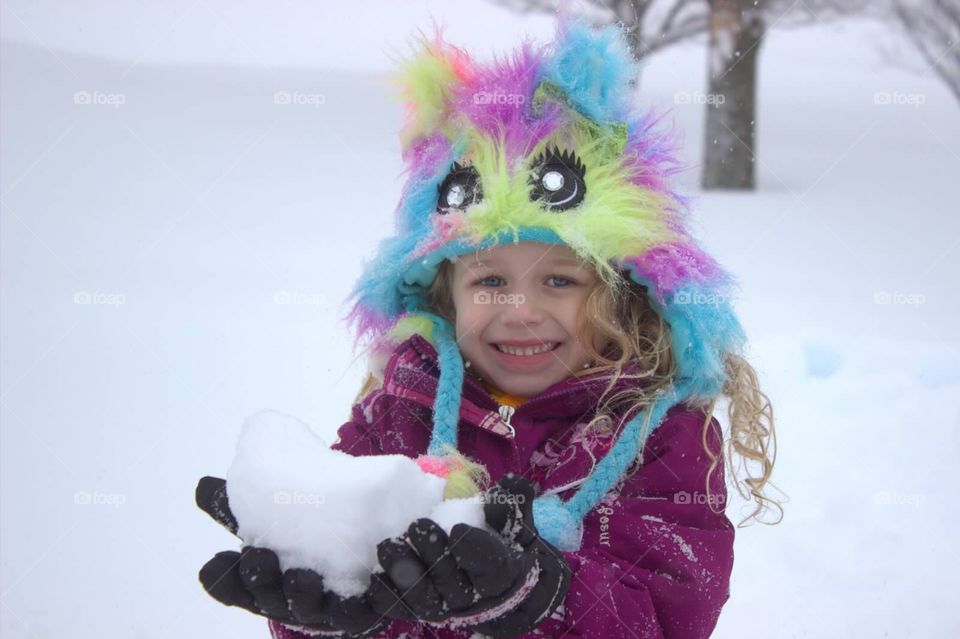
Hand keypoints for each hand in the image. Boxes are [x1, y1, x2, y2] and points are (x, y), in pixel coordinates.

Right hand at [195, 476, 387, 637]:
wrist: (364, 554)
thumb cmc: (306, 539)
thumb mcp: (274, 521)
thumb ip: (241, 506)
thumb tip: (203, 485)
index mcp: (268, 584)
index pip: (237, 589)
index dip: (225, 581)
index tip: (219, 561)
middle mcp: (295, 602)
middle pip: (273, 600)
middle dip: (262, 582)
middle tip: (259, 557)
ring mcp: (331, 607)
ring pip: (315, 608)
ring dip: (304, 593)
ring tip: (302, 574)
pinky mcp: (370, 605)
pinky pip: (369, 606)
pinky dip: (368, 592)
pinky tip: (366, 574)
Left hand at [368, 474, 570, 638]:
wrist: (491, 582)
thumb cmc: (501, 541)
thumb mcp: (514, 522)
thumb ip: (513, 503)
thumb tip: (511, 482)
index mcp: (500, 575)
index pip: (490, 568)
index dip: (475, 550)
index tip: (457, 529)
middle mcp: (472, 597)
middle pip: (452, 584)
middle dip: (433, 556)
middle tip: (416, 526)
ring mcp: (443, 604)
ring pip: (424, 598)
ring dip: (404, 574)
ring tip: (387, 547)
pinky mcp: (418, 607)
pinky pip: (401, 608)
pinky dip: (386, 596)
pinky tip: (373, 577)